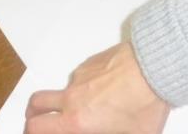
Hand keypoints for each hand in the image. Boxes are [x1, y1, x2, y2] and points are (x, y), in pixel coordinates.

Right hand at [25, 42, 169, 133]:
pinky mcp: (92, 60)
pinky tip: (109, 89)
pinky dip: (87, 85)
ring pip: (64, 89)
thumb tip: (104, 129)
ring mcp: (80, 75)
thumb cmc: (145, 106)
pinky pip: (82, 76)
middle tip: (43, 122)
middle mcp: (72, 96)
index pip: (37, 127)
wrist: (156, 66)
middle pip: (36, 103)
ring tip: (98, 107)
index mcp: (76, 120)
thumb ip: (110, 133)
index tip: (36, 133)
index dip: (31, 132)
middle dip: (33, 114)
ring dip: (69, 100)